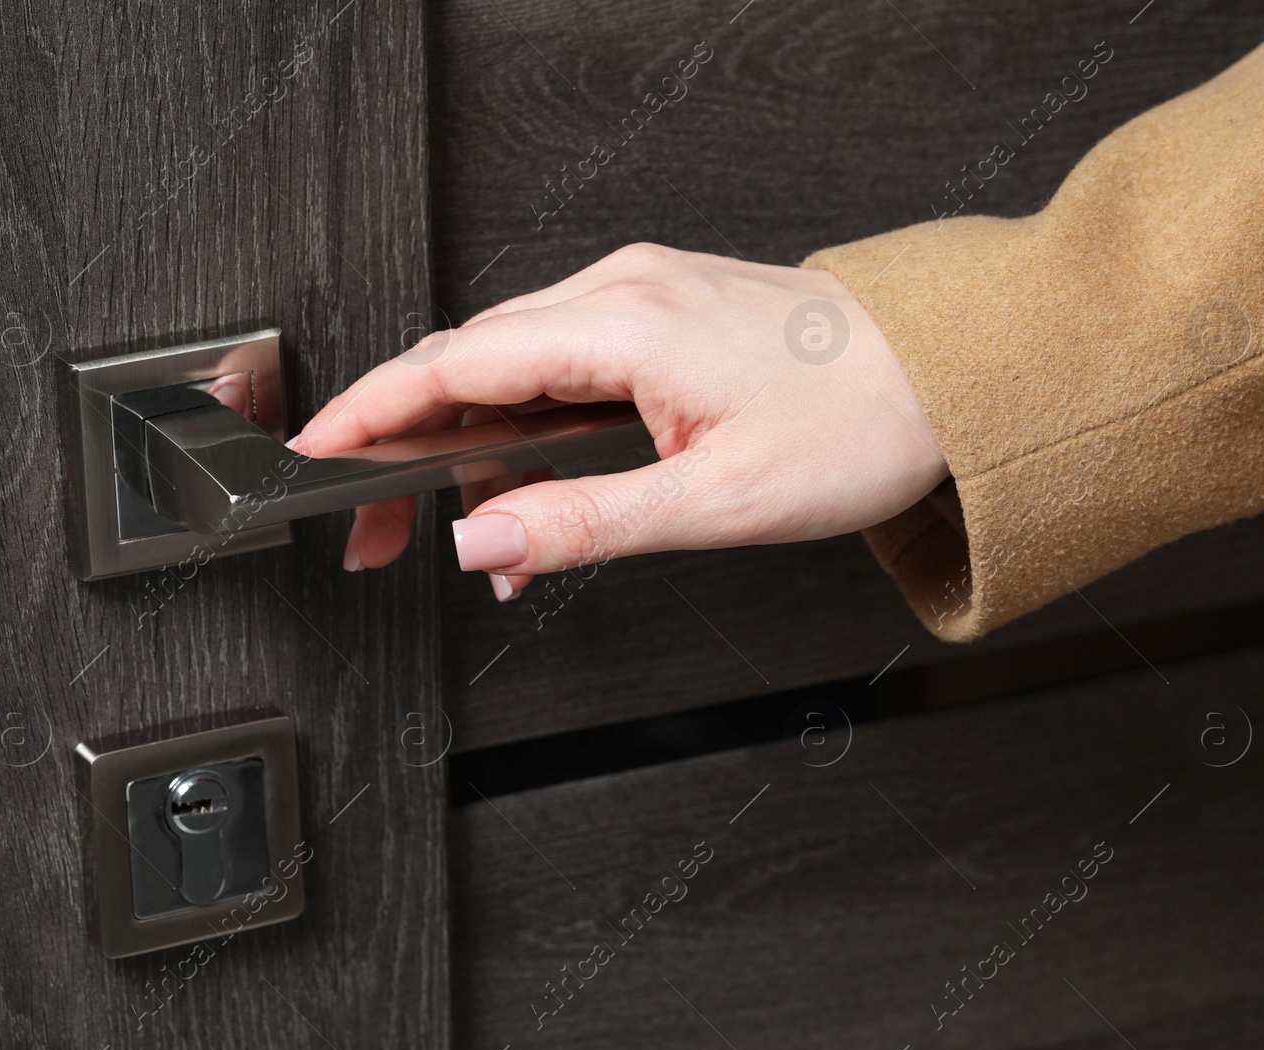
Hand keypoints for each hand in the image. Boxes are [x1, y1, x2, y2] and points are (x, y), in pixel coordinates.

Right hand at [291, 243, 948, 599]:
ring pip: (512, 366)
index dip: (370, 413)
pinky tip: (534, 492)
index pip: (453, 363)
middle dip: (402, 446)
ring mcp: (642, 297)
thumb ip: (581, 523)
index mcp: (624, 325)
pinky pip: (562, 364)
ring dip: (469, 445)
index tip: (314, 455)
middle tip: (370, 530)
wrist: (950, 376)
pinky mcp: (662, 315)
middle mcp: (621, 292)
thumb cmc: (857, 424)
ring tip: (461, 534)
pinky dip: (529, 427)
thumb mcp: (712, 501)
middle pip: (467, 363)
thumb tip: (480, 542)